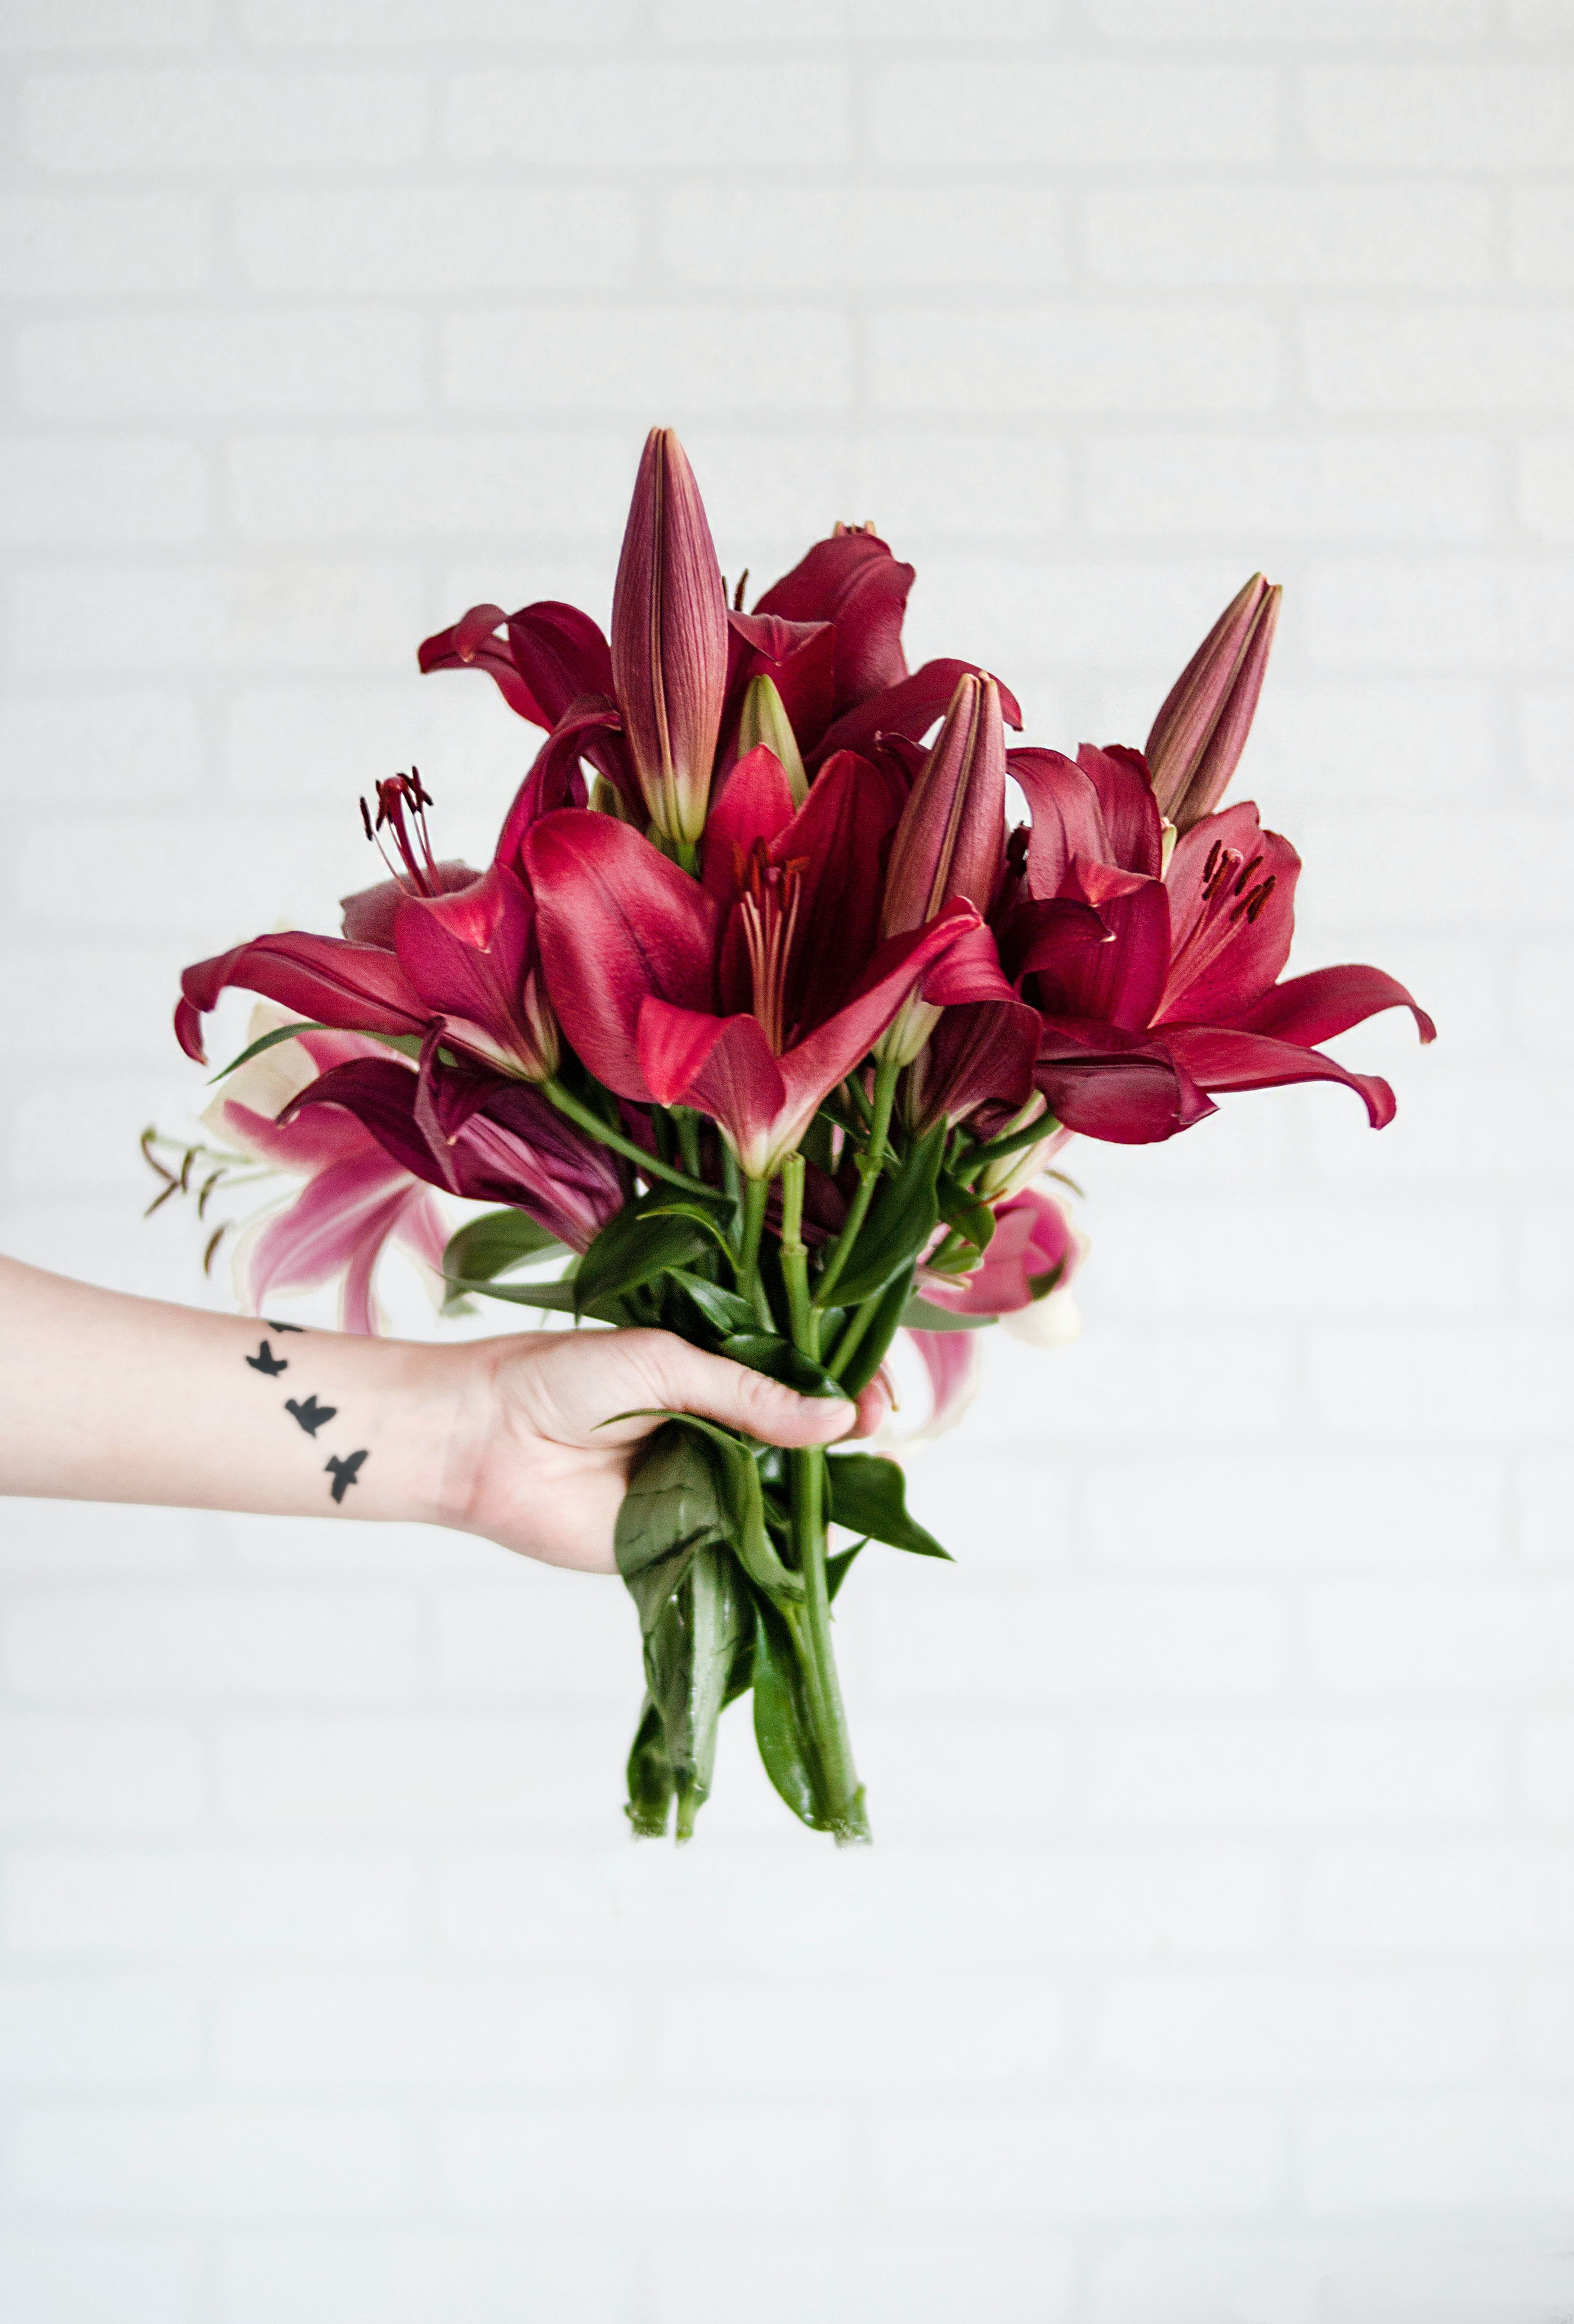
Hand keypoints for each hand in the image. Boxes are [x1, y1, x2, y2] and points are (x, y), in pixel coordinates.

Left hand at [441, 1326, 888, 1572]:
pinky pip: (744, 1548)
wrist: (483, 1439)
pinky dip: (780, 1550)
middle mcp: (717, 1429)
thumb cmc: (561, 1379)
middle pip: (802, 1437)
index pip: (800, 1374)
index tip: (876, 1392)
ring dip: (822, 1493)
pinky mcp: (682, 1542)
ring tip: (860, 1486)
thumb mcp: (665, 1362)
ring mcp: (704, 1486)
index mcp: (713, 1371)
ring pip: (782, 1494)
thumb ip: (749, 1393)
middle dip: (845, 1434)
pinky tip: (814, 1542)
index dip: (845, 1382)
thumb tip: (837, 1419)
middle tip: (878, 1428)